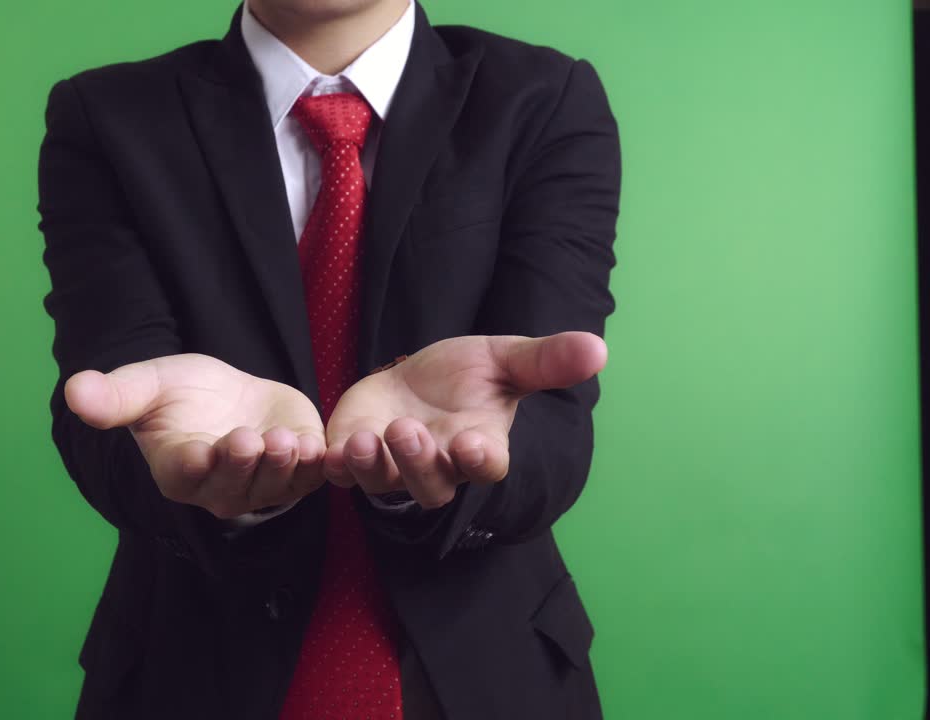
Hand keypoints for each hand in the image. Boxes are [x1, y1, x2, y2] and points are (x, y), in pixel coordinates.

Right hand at [64, 354, 326, 518]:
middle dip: (242, 465)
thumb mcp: (149, 386)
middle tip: (247, 440)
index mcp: (178, 470)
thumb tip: (74, 391)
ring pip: (274, 485)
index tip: (197, 453)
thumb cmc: (181, 394)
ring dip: (281, 466)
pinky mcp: (297, 472)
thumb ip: (116, 395)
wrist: (230, 393)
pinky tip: (317, 446)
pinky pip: (309, 478)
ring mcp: (262, 485)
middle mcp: (219, 488)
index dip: (192, 466)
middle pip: (232, 485)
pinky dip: (315, 466)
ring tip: (283, 439)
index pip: (184, 475)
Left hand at [324, 332, 606, 509]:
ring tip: (370, 439)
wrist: (414, 378)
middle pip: (433, 485)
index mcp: (479, 446)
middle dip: (421, 462)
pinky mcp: (355, 460)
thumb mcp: (505, 358)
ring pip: (385, 484)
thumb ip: (546, 360)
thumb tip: (600, 350)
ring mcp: (394, 468)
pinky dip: (337, 467)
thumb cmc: (465, 375)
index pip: (486, 467)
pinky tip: (330, 449)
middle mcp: (438, 467)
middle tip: (410, 431)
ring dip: (376, 467)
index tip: (475, 445)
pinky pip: (344, 476)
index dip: (481, 461)